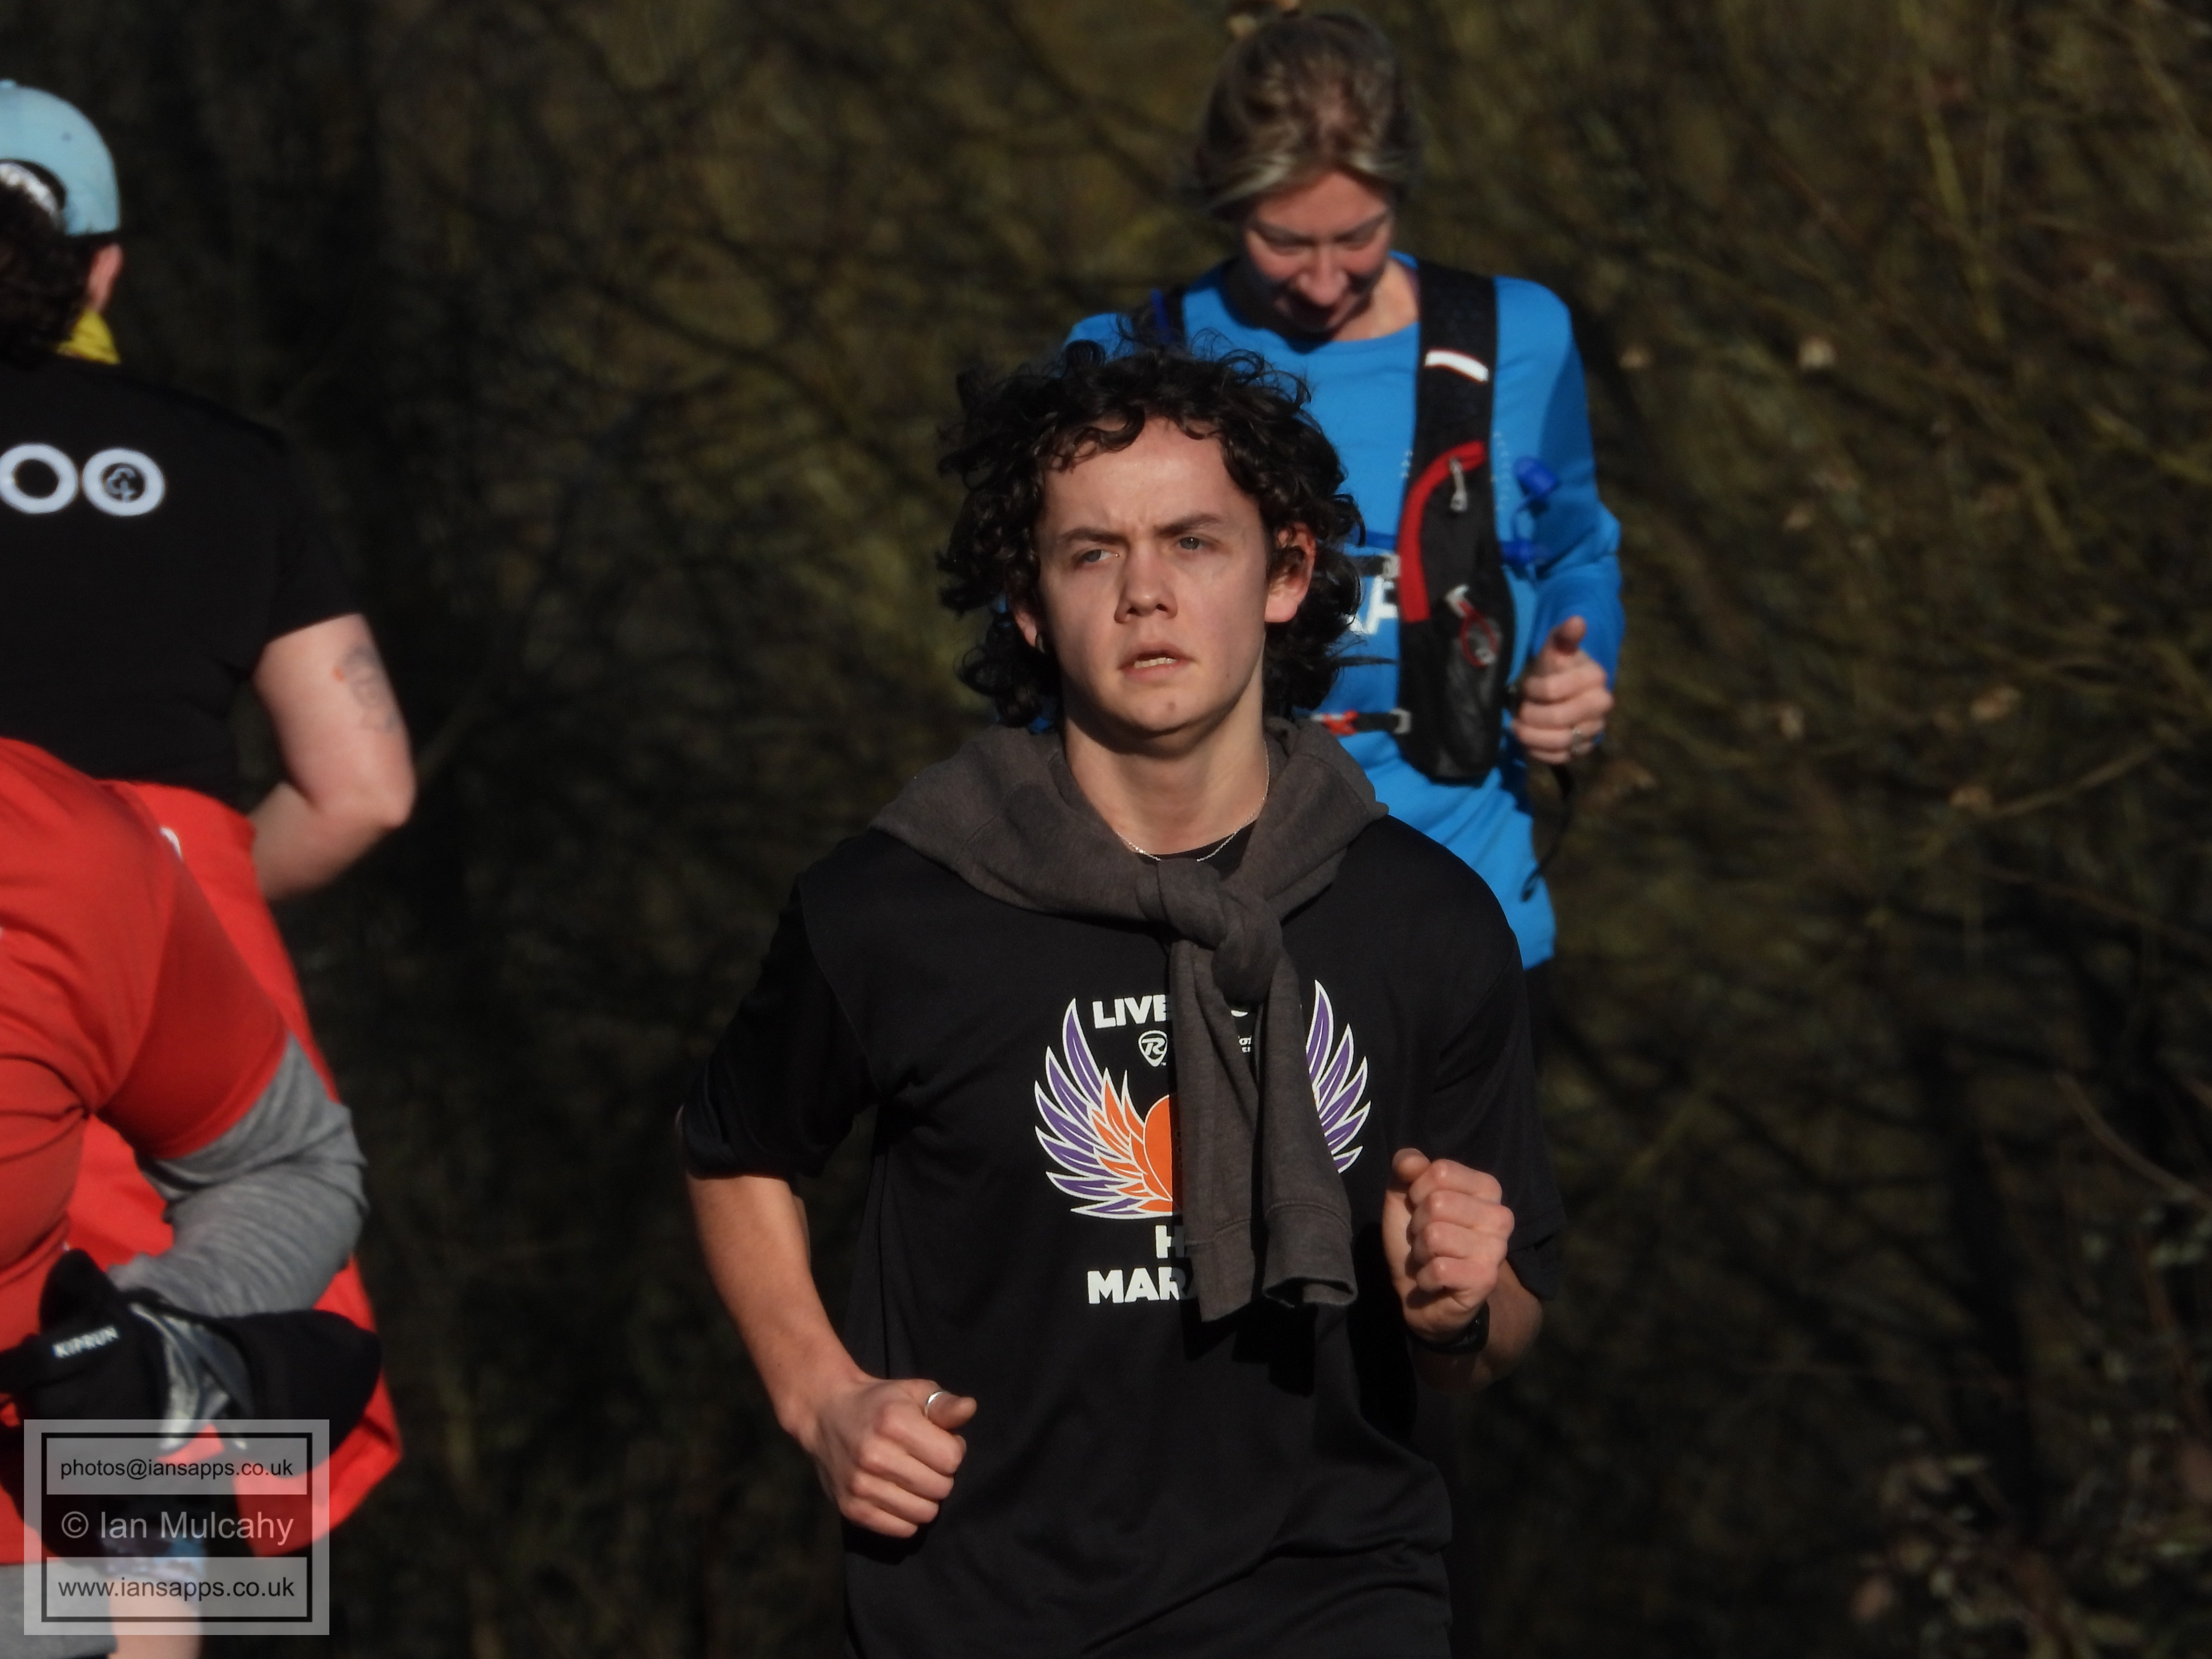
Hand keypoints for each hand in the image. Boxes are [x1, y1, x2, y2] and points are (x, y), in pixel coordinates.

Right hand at [798, 1375, 975, 1537]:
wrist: (826, 1414)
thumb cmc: (879, 1403)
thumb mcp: (913, 1392)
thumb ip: (943, 1405)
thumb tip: (969, 1409)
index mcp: (894, 1422)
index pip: (951, 1458)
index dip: (952, 1450)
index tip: (937, 1442)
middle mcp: (875, 1456)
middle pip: (941, 1488)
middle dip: (941, 1476)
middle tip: (924, 1462)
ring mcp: (861, 1486)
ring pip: (924, 1513)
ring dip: (925, 1498)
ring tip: (912, 1479)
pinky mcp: (852, 1509)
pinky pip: (901, 1530)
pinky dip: (907, 1517)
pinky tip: (898, 1496)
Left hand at [1382, 1150, 1514, 1342]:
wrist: (1423, 1294)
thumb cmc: (1418, 1239)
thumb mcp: (1405, 1197)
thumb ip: (1407, 1169)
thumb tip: (1409, 1160)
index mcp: (1487, 1188)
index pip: (1441, 1170)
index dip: (1417, 1191)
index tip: (1421, 1209)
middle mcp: (1501, 1216)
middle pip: (1437, 1202)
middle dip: (1417, 1225)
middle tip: (1425, 1241)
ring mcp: (1497, 1249)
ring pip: (1435, 1236)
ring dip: (1420, 1253)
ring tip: (1430, 1260)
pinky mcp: (1486, 1280)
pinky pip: (1439, 1268)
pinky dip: (1425, 1278)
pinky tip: (1434, 1281)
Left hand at [1514, 616, 1612, 766]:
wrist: (1564, 689)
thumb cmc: (1557, 667)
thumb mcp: (1555, 648)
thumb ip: (1564, 636)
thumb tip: (1577, 620)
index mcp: (1595, 678)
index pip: (1553, 690)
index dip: (1534, 689)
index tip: (1527, 684)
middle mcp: (1602, 706)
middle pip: (1557, 719)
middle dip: (1531, 715)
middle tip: (1519, 709)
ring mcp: (1595, 730)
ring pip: (1560, 742)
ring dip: (1531, 736)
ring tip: (1517, 726)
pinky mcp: (1584, 749)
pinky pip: (1560, 758)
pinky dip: (1539, 752)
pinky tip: (1528, 741)